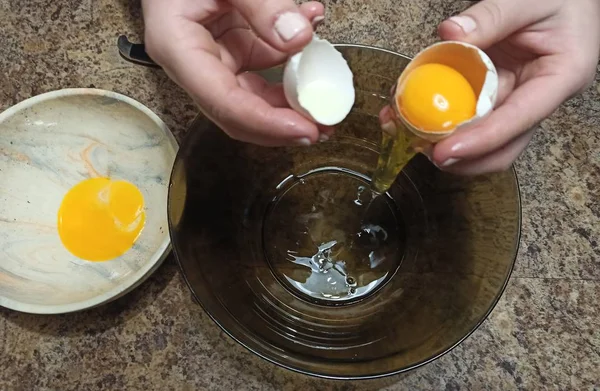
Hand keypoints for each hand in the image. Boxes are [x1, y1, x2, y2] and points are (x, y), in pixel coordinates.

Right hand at [142, 0, 328, 146]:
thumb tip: (299, 38)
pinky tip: (312, 42)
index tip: (306, 130)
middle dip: (283, 124)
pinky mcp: (230, 47)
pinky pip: (263, 66)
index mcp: (178, 48)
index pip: (224, 103)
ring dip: (292, 99)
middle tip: (325, 126)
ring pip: (254, 95)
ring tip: (328, 99)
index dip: (267, 123)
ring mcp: (213, 57)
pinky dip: (290, 60)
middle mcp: (193, 63)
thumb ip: (261, 3)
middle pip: (239, 112)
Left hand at [432, 0, 598, 174]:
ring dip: (451, 141)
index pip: (519, 119)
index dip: (482, 140)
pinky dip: (446, 118)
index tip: (447, 150)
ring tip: (416, 136)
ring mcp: (518, 98)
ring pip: (484, 135)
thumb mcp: (527, 0)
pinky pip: (471, 113)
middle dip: (465, 156)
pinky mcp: (498, 93)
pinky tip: (420, 117)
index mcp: (561, 76)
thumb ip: (491, 16)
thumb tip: (451, 33)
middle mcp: (540, 97)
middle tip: (427, 151)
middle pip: (504, 144)